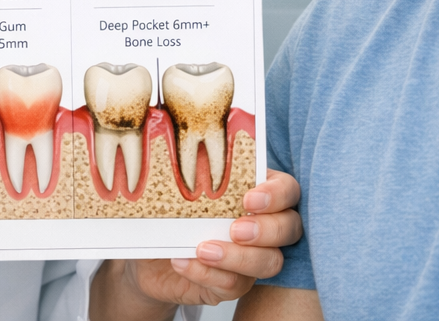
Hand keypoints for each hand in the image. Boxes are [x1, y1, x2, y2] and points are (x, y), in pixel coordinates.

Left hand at [89, 169, 301, 320]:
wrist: (148, 253)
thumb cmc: (171, 209)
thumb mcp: (179, 184)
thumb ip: (192, 170)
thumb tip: (179, 151)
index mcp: (257, 190)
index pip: (288, 189)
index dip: (276, 194)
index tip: (249, 198)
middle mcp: (264, 224)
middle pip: (290, 228)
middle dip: (265, 230)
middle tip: (236, 229)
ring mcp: (252, 256)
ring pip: (270, 262)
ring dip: (239, 258)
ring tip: (203, 249)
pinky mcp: (234, 283)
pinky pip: (235, 286)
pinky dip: (207, 275)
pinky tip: (183, 261)